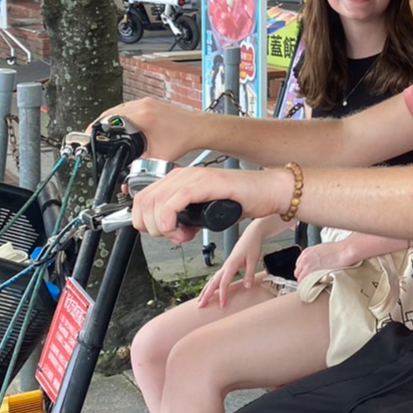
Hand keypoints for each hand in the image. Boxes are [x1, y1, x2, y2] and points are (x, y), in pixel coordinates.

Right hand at [95, 97, 198, 161]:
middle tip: (94, 135)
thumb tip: (128, 181)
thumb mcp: (159, 156)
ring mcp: (147, 102)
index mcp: (143, 116)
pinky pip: (128, 106)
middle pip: (111, 111)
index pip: (111, 117)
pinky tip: (120, 126)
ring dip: (111, 119)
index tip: (89, 134)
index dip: (97, 126)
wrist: (198, 129)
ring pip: (119, 108)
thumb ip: (141, 169)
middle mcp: (144, 106)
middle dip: (101, 124)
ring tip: (105, 132)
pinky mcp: (150, 103)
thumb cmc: (183, 139)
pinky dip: (121, 115)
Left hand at [132, 165, 292, 244]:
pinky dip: (168, 218)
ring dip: (161, 227)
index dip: (145, 222)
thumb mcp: (203, 212)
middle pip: (144, 201)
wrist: (269, 192)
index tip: (162, 233)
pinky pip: (175, 200)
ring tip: (182, 235)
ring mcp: (194, 177)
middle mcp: (183, 175)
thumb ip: (184, 218)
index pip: (143, 199)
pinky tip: (176, 229)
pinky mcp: (207, 183)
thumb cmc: (241, 200)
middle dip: (151, 227)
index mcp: (179, 179)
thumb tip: (168, 230)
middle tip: (173, 237)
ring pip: (156, 202)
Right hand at [199, 216, 276, 308]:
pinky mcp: (228, 266)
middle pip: (213, 282)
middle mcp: (226, 266)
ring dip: (206, 290)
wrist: (252, 235)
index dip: (222, 295)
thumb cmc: (252, 245)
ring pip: (213, 280)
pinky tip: (210, 290)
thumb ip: (249, 273)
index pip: (224, 283)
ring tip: (200, 300)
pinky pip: (217, 277)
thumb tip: (246, 286)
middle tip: (200, 306)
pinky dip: (211, 285)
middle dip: (206, 294)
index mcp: (231, 265)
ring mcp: (226, 266)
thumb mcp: (253, 259)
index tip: (222, 305)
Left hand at [294, 238, 363, 280]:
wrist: (345, 252)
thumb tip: (316, 265)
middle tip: (312, 281)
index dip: (304, 271)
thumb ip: (315, 257)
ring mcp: (307, 266)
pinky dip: (308, 286)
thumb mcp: (323, 250)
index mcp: (306, 252)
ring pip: (300, 279)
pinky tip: (315, 286)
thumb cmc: (338, 250)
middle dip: (304, 277)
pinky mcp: (311, 273)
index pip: (299, 266)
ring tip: (314, 285)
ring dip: (306, 283)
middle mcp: (304, 258)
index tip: (308, 275)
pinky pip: (304, 283)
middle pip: (297, 273)